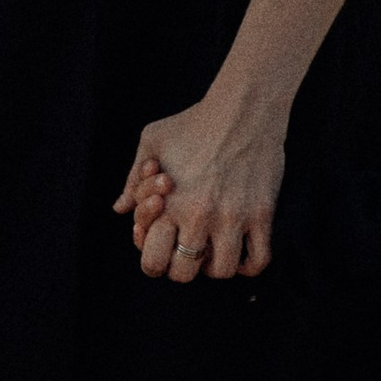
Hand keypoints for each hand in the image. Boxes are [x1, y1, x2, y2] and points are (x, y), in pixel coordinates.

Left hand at [116, 94, 286, 281]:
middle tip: (187, 252)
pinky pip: (258, 260)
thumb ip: (132, 179)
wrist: (243, 107)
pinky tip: (241, 251)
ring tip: (214, 251)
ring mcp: (232, 217)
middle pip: (183, 273)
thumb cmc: (194, 122)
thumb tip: (119, 209)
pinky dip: (249, 265)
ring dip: (215, 267)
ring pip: (222, 272)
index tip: (163, 244)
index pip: (152, 260)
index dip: (153, 259)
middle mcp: (198, 215)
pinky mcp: (262, 214)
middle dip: (181, 268)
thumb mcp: (152, 141)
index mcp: (167, 203)